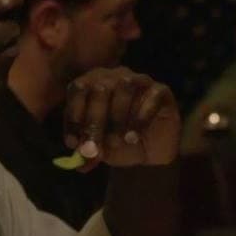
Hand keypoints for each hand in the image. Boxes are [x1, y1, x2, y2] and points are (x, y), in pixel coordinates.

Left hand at [64, 68, 180, 167]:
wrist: (150, 151)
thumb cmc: (119, 142)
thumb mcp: (99, 150)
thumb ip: (88, 152)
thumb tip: (80, 159)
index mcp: (92, 83)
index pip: (78, 88)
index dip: (74, 115)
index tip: (74, 143)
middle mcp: (115, 76)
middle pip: (100, 88)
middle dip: (94, 122)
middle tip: (93, 150)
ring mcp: (140, 80)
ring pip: (125, 87)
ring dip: (117, 118)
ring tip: (116, 142)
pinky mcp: (161, 91)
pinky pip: (152, 96)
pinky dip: (141, 118)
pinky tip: (134, 137)